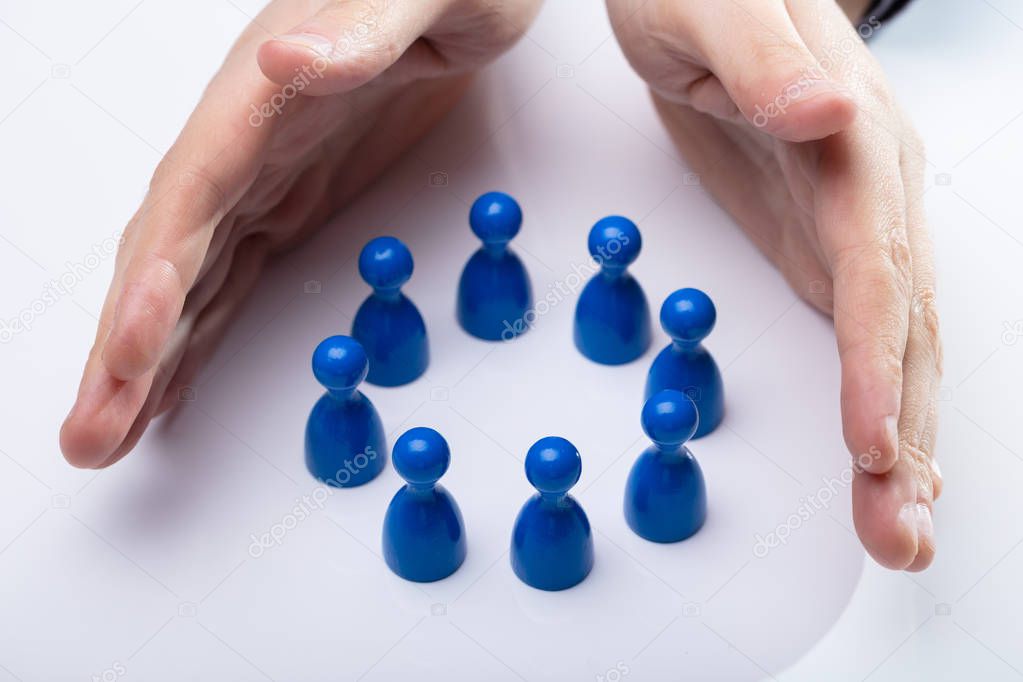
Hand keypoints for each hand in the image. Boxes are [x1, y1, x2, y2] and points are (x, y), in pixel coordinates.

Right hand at [60, 0, 540, 468]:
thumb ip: (361, 31)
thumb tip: (288, 58)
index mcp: (264, 91)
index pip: (191, 193)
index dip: (154, 276)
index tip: (131, 351)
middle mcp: (246, 138)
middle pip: (167, 252)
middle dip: (125, 347)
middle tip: (89, 435)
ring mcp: (266, 173)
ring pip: (189, 277)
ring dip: (148, 358)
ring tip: (106, 433)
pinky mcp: (294, 195)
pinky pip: (233, 275)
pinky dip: (198, 332)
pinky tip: (171, 379)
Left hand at [608, 0, 941, 569]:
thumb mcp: (713, 5)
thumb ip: (765, 57)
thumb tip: (826, 109)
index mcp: (853, 136)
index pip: (875, 259)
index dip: (877, 353)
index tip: (874, 437)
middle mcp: (870, 187)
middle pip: (902, 324)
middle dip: (908, 434)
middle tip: (901, 532)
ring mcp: (851, 222)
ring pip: (892, 344)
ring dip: (901, 441)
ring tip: (900, 530)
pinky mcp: (819, 241)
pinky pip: (860, 334)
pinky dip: (874, 403)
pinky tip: (883, 461)